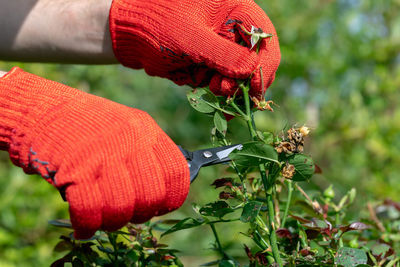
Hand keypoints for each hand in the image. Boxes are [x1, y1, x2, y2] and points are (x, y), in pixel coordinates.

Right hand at [0, 68, 189, 238]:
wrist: (42, 110)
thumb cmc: (87, 125)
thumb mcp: (125, 128)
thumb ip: (146, 154)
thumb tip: (162, 193)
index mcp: (146, 130)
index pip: (176, 173)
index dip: (171, 198)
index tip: (160, 207)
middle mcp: (130, 142)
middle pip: (151, 196)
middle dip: (140, 215)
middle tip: (127, 215)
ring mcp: (104, 155)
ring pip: (122, 208)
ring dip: (113, 223)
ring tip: (103, 220)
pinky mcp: (76, 170)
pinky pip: (90, 212)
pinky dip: (87, 227)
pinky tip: (84, 228)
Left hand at [109, 0, 280, 98]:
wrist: (128, 33)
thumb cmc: (157, 25)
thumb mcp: (191, 38)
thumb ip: (223, 55)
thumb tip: (252, 72)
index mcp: (235, 10)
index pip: (264, 40)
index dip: (263, 66)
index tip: (252, 88)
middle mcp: (233, 29)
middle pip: (255, 62)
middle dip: (241, 81)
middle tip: (222, 91)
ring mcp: (221, 47)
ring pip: (238, 76)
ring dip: (225, 87)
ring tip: (208, 87)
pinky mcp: (210, 62)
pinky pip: (220, 81)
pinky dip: (212, 88)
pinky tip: (198, 83)